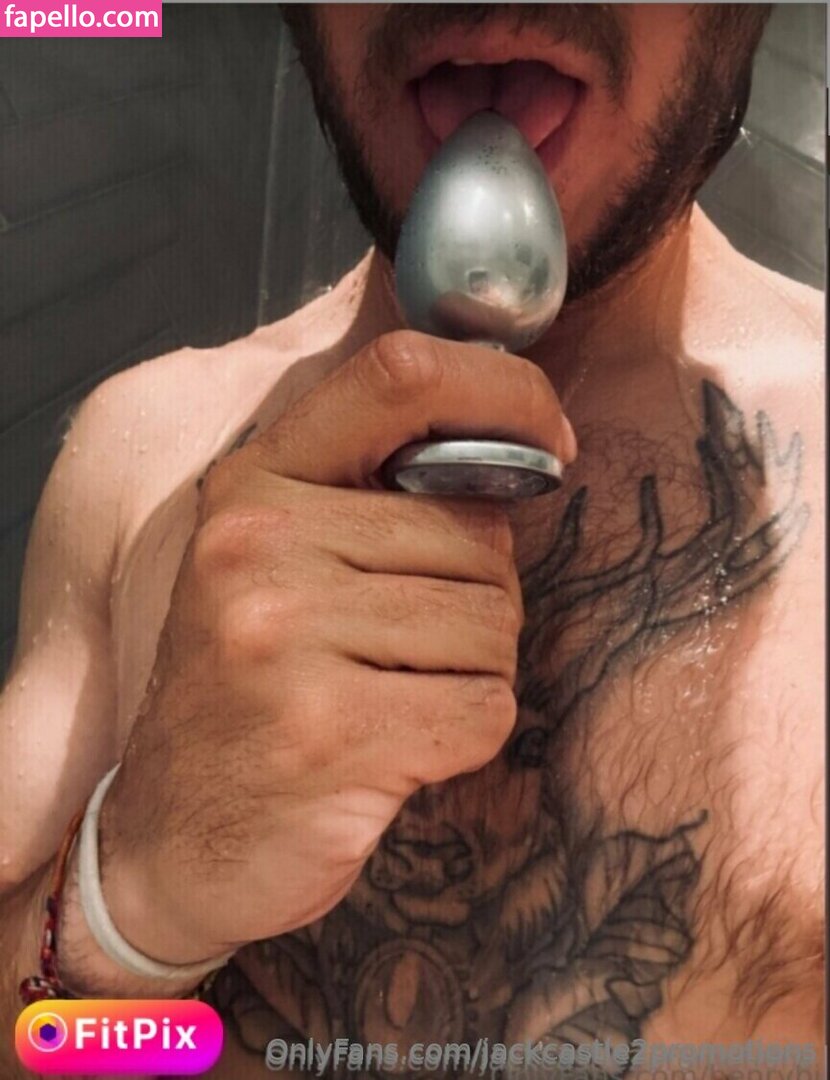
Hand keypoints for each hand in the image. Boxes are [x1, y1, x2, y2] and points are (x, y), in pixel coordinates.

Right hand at [100, 330, 576, 964]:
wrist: (172, 843)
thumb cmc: (248, 694)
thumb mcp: (274, 568)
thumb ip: (367, 498)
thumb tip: (519, 446)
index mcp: (252, 485)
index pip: (401, 377)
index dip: (504, 392)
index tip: (552, 437)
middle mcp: (258, 546)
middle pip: (477, 536)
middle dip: (478, 597)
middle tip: (406, 651)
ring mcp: (285, 639)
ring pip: (493, 623)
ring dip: (472, 671)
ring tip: (391, 699)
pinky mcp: (330, 733)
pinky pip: (485, 708)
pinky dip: (465, 735)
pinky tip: (397, 753)